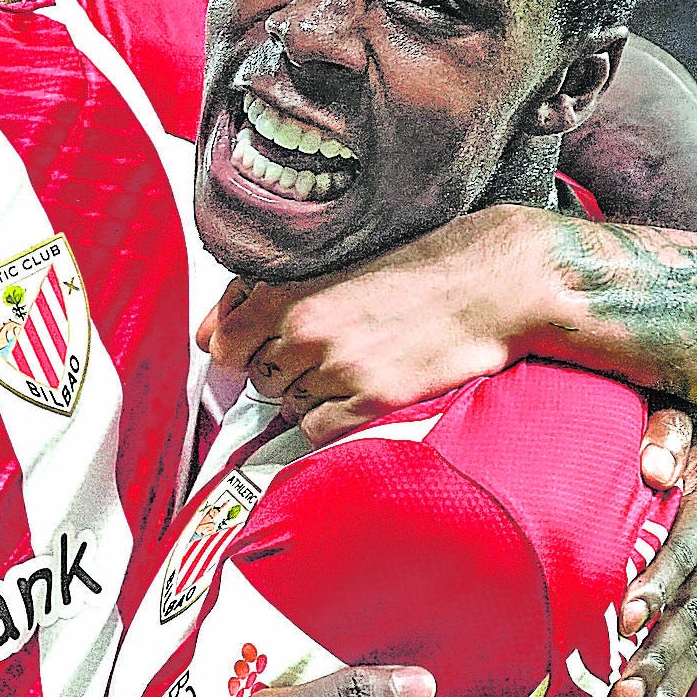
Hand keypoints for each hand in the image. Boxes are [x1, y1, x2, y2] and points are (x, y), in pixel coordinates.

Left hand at [198, 206, 554, 444]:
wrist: (487, 285)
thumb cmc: (418, 269)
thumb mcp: (333, 267)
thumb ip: (263, 298)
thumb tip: (208, 336)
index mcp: (291, 291)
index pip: (223, 343)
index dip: (237, 351)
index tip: (256, 349)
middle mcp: (306, 330)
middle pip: (257, 377)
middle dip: (281, 369)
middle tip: (325, 350)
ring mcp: (337, 367)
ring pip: (286, 404)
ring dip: (309, 393)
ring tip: (350, 365)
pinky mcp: (370, 400)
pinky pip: (316, 429)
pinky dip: (329, 419)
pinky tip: (357, 392)